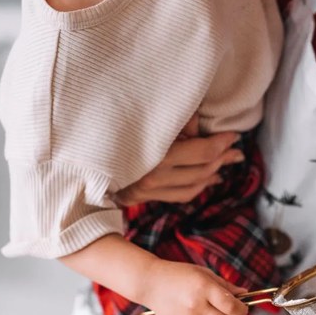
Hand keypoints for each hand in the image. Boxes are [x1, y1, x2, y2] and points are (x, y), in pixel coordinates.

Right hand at [115, 114, 244, 204]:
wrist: (79, 160)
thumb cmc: (114, 128)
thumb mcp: (147, 117)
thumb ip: (176, 119)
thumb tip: (201, 120)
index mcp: (156, 153)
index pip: (202, 151)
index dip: (222, 143)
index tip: (233, 135)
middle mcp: (153, 176)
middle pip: (202, 170)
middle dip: (223, 159)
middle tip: (237, 150)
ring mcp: (148, 190)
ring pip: (194, 186)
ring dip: (213, 174)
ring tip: (226, 163)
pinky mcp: (144, 197)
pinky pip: (181, 196)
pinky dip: (199, 187)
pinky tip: (208, 178)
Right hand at [142, 260, 248, 314]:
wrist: (151, 284)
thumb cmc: (179, 275)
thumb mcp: (204, 274)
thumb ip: (226, 286)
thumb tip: (245, 294)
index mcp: (204, 288)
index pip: (232, 307)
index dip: (242, 309)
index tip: (243, 307)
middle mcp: (196, 306)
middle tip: (229, 309)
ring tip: (204, 306)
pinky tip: (192, 311)